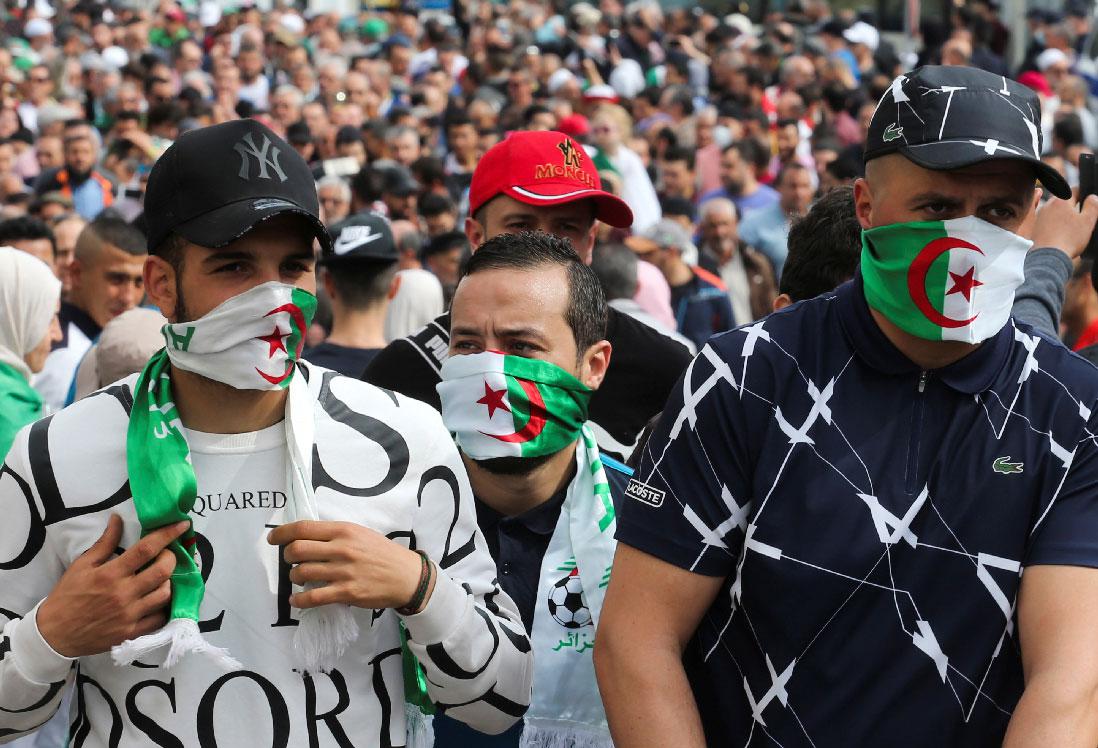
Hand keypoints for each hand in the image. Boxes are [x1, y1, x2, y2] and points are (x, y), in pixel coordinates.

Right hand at [37, 515, 186, 657]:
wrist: (54, 634)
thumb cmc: (68, 595)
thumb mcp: (82, 565)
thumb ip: (104, 543)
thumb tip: (118, 519)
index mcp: (110, 574)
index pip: (146, 549)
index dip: (167, 534)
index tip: (183, 524)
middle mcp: (123, 594)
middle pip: (163, 571)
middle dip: (171, 558)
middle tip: (166, 555)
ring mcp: (130, 615)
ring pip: (165, 594)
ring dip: (169, 582)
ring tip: (161, 578)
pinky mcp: (132, 632)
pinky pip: (160, 618)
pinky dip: (165, 607)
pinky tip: (159, 599)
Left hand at [267, 521, 431, 611]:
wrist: (406, 576)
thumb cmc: (382, 553)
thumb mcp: (360, 534)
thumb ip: (336, 535)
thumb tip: (307, 538)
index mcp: (344, 530)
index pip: (303, 528)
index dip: (282, 533)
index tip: (273, 538)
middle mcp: (342, 549)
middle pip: (297, 550)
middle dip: (288, 556)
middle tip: (292, 561)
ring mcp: (343, 572)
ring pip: (302, 573)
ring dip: (294, 577)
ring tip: (299, 579)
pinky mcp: (346, 593)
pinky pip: (313, 597)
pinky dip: (299, 600)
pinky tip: (297, 600)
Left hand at [1029, 191, 1097, 258]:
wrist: (1048, 257)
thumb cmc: (1069, 239)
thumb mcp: (1088, 221)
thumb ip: (1092, 206)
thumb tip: (1092, 197)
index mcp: (1061, 200)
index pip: (1075, 191)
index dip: (1084, 195)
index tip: (1088, 202)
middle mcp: (1047, 206)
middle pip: (1063, 201)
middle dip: (1072, 206)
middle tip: (1081, 216)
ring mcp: (1039, 217)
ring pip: (1054, 212)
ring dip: (1062, 216)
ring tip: (1071, 226)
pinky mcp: (1035, 229)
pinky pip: (1047, 223)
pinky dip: (1054, 225)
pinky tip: (1061, 233)